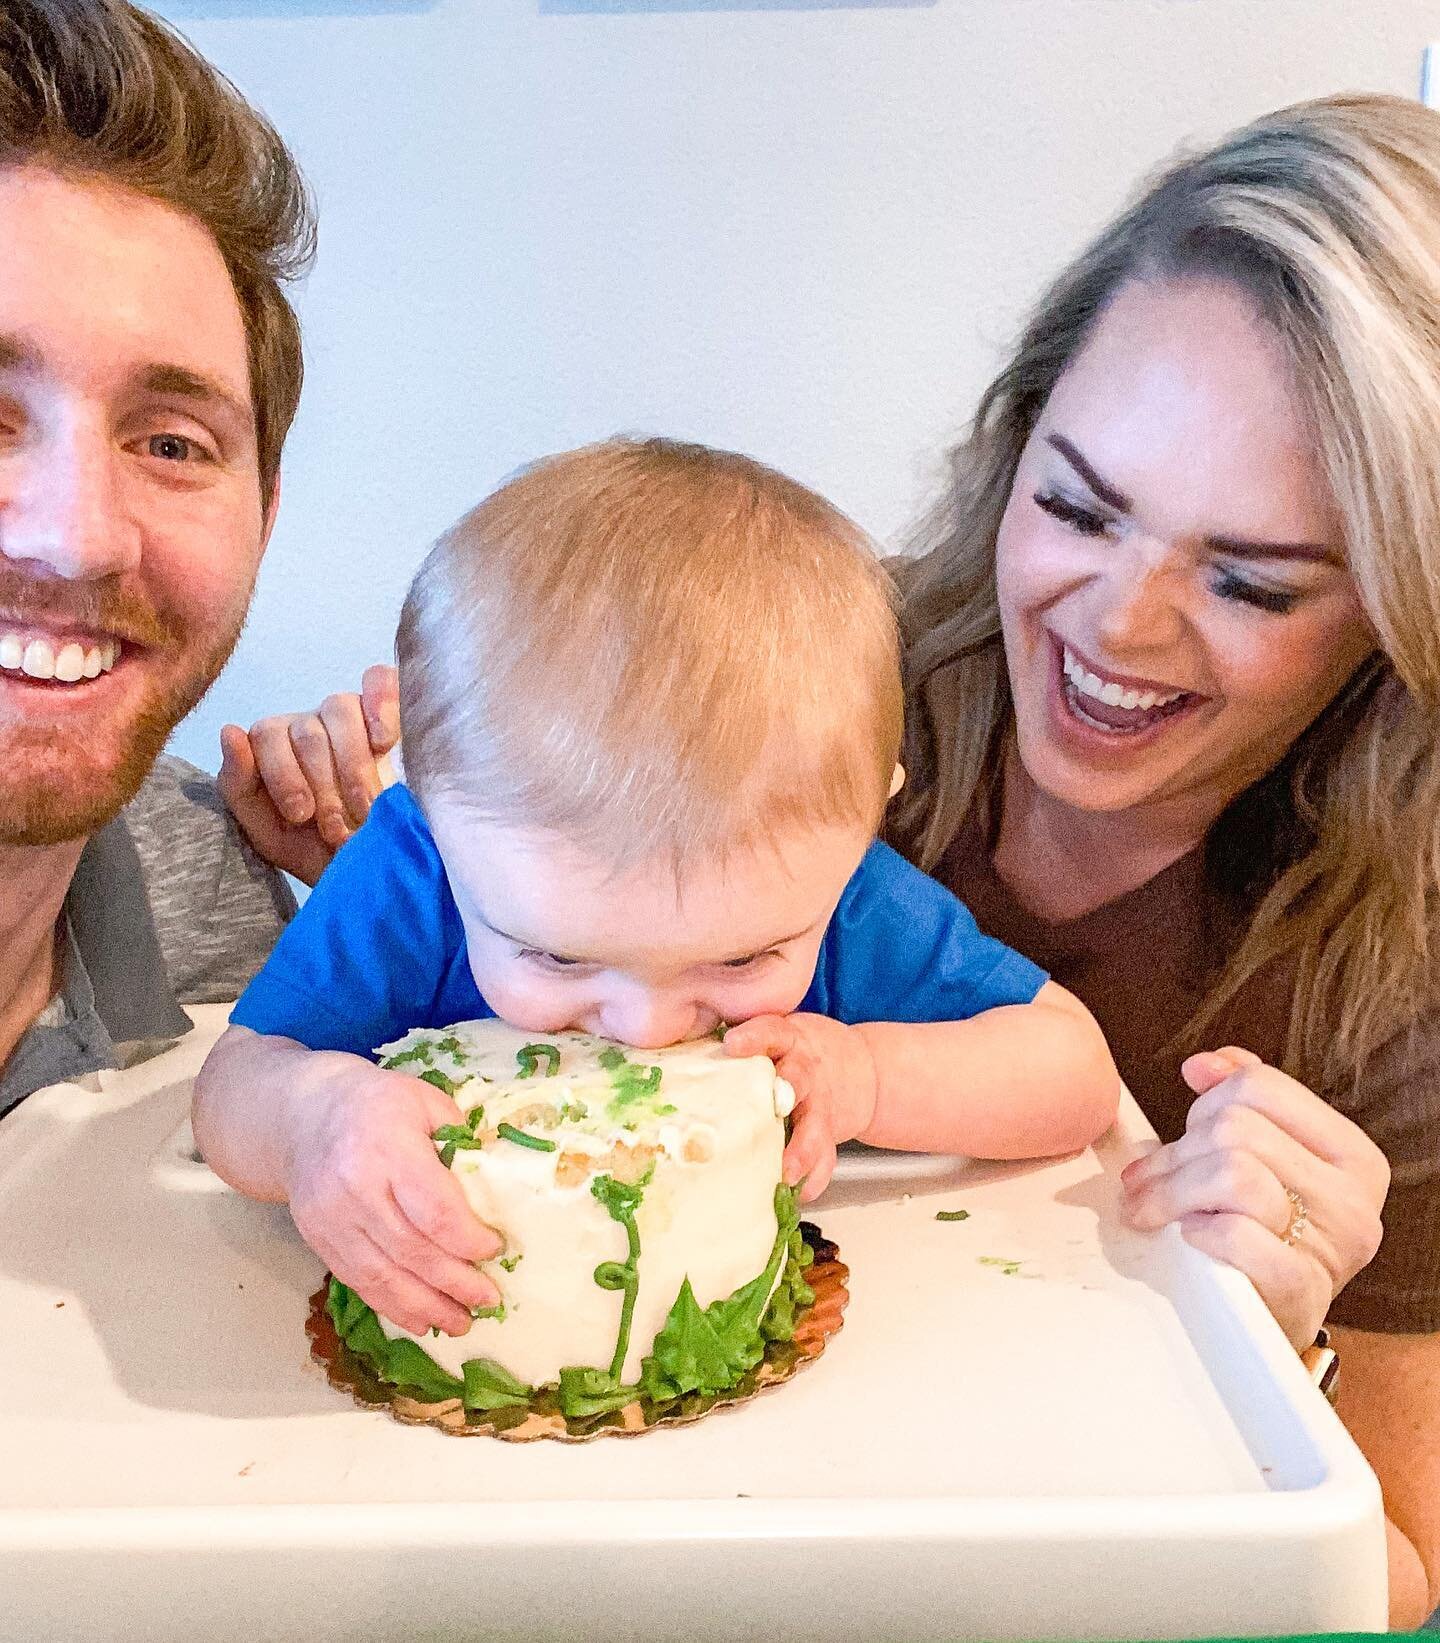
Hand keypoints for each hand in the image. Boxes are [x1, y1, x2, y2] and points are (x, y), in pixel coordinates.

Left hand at [219, 663, 399, 885]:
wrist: (365, 867)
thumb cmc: (313, 848)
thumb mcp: (266, 832)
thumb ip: (238, 784)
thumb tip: (230, 731)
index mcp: (272, 743)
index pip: (267, 733)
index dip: (285, 776)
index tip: (303, 816)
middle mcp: (308, 722)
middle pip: (307, 731)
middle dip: (323, 785)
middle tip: (337, 828)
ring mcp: (350, 714)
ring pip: (340, 710)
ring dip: (353, 765)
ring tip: (365, 808)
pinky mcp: (388, 715)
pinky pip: (381, 682)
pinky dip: (382, 702)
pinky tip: (383, 740)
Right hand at [284, 1054, 502, 1335]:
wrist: (304, 1114)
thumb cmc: (377, 1103)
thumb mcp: (425, 1099)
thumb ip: (460, 1137)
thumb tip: (500, 1181)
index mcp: (387, 1147)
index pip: (432, 1209)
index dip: (466, 1239)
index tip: (494, 1250)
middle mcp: (355, 1188)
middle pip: (411, 1249)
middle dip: (454, 1282)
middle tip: (488, 1300)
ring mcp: (330, 1218)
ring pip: (382, 1275)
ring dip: (425, 1306)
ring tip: (460, 1323)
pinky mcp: (317, 1239)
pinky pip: (358, 1281)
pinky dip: (392, 1306)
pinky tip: (420, 1320)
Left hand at [722, 1013, 877, 1200]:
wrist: (860, 1068)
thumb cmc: (794, 1053)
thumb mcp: (774, 1037)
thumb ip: (737, 1047)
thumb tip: (668, 1061)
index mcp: (786, 1041)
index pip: (771, 1031)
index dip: (753, 1036)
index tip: (732, 1044)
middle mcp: (805, 1070)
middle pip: (799, 1076)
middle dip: (788, 1090)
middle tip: (776, 1106)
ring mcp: (820, 1103)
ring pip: (815, 1123)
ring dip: (802, 1149)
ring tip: (787, 1171)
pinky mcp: (830, 1132)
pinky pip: (827, 1157)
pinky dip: (815, 1177)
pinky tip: (802, 1193)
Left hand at [1121, 1046, 1388, 1349]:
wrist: (1271, 1328)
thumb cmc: (1263, 1237)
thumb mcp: (1263, 1162)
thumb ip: (1244, 1105)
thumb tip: (1204, 1064)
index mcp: (1350, 1154)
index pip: (1260, 1086)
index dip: (1205, 1103)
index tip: (1185, 1132)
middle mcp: (1353, 1197)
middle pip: (1235, 1127)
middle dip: (1177, 1153)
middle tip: (1149, 1181)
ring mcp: (1332, 1246)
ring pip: (1231, 1171)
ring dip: (1172, 1190)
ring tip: (1150, 1209)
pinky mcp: (1301, 1291)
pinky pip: (1235, 1234)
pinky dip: (1200, 1232)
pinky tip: (1191, 1239)